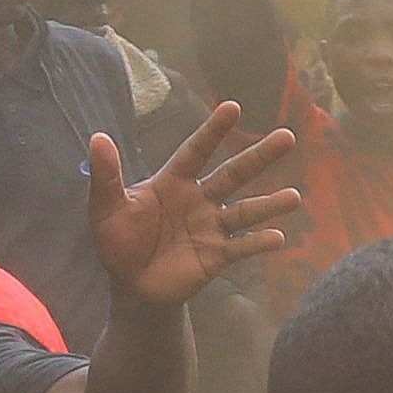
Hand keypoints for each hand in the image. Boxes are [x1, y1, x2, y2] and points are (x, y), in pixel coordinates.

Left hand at [88, 102, 302, 306]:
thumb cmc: (119, 241)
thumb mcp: (106, 207)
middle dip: (259, 156)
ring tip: (294, 197)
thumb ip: (106, 175)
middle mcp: (199, 199)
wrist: (131, 286)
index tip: (233, 106)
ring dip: (269, 205)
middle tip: (287, 137)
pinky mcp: (216, 255)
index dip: (213, 131)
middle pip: (233, 173)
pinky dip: (258, 243)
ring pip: (245, 211)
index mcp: (173, 182)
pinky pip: (241, 247)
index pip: (196, 151)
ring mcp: (211, 226)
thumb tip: (97, 137)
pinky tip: (277, 238)